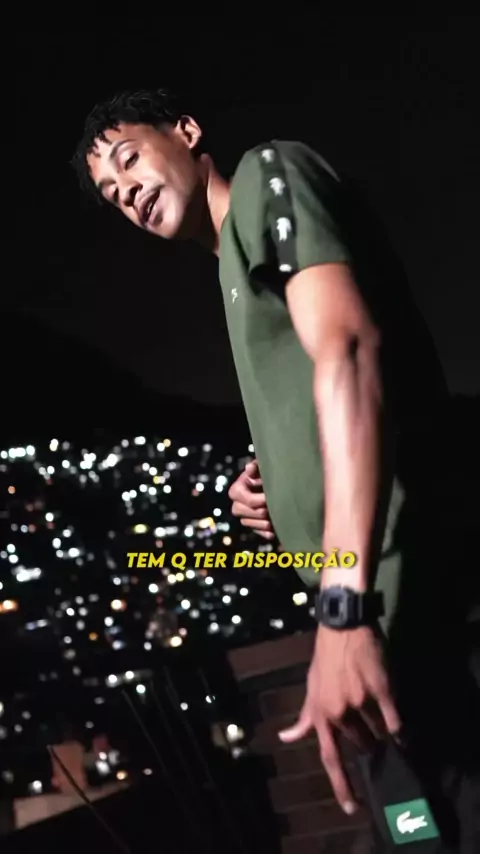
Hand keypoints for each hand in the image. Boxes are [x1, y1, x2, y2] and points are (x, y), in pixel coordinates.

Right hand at [228, 459, 274, 538]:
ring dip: (271, 521)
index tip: (274, 495)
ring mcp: (244, 519)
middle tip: (281, 504)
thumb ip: (255, 467)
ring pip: (259, 525)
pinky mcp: (253, 528)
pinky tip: (278, 526)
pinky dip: (271, 531)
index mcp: (235, 491)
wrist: (267, 484)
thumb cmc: (262, 473)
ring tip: (282, 513)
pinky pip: (262, 534)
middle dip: (267, 510)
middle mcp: (236, 507)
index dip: (262, 499)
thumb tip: (250, 468)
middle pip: (254, 514)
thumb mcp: (259, 467)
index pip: (249, 500)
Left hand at [279, 625, 401, 814]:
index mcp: (320, 714)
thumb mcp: (311, 688)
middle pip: (360, 743)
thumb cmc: (326, 657)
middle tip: (364, 717)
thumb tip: (285, 738)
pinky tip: (401, 732)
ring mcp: (361, 702)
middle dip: (365, 738)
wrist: (343, 626)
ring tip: (375, 703)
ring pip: (378, 732)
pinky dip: (399, 729)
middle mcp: (339, 712)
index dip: (342, 786)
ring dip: (380, 727)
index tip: (352, 807)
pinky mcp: (382, 691)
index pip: (329, 757)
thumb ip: (304, 717)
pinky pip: (395, 721)